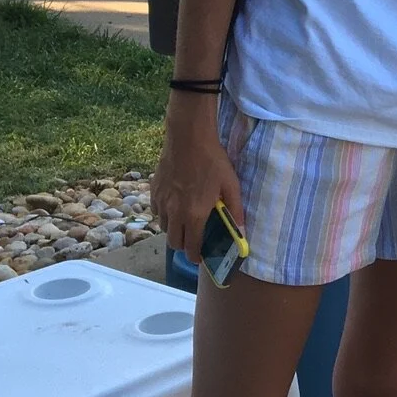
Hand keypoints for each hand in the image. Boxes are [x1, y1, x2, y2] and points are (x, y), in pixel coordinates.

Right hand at [151, 99, 243, 262]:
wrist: (188, 138)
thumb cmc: (212, 161)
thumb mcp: (231, 184)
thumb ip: (235, 209)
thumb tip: (241, 229)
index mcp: (194, 215)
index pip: (191, 247)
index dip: (195, 256)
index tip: (200, 257)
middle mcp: (174, 213)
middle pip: (174, 242)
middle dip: (184, 245)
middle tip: (194, 240)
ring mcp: (162, 202)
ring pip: (164, 228)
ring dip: (174, 230)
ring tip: (185, 221)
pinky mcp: (154, 191)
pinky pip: (157, 212)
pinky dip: (165, 214)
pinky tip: (175, 205)